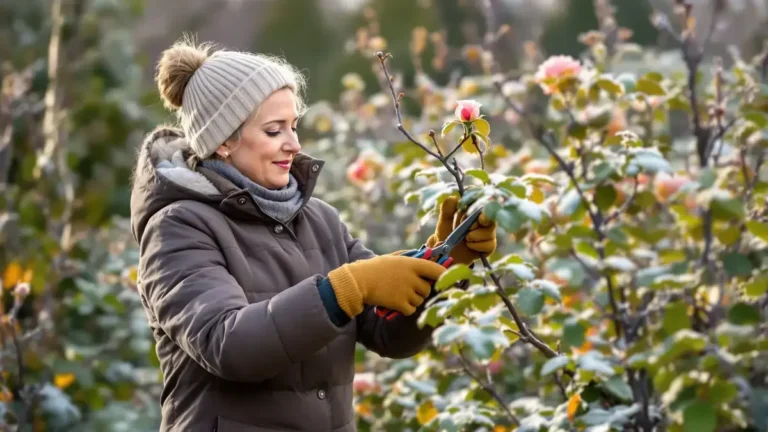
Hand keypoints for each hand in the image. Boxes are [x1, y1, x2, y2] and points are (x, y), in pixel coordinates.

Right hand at [327, 255, 446, 316]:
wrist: (359, 281)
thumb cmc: (376, 268)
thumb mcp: (394, 258)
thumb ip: (411, 258)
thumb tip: (429, 256)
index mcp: (412, 264)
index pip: (437, 270)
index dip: (445, 276)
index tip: (448, 280)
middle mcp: (412, 277)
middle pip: (428, 289)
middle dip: (421, 291)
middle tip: (408, 289)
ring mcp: (406, 291)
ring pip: (420, 301)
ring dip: (412, 300)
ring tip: (398, 294)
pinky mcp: (400, 304)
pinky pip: (411, 310)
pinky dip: (405, 309)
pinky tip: (395, 303)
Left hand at [425, 196, 496, 264]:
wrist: (446, 253)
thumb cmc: (447, 234)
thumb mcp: (444, 221)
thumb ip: (447, 209)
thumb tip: (455, 198)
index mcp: (473, 210)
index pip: (482, 200)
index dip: (479, 202)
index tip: (471, 208)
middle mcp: (483, 219)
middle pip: (489, 215)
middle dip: (476, 221)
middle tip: (468, 226)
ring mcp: (488, 232)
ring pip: (490, 230)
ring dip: (475, 234)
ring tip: (466, 238)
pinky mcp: (490, 245)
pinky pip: (489, 244)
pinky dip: (477, 245)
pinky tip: (469, 245)